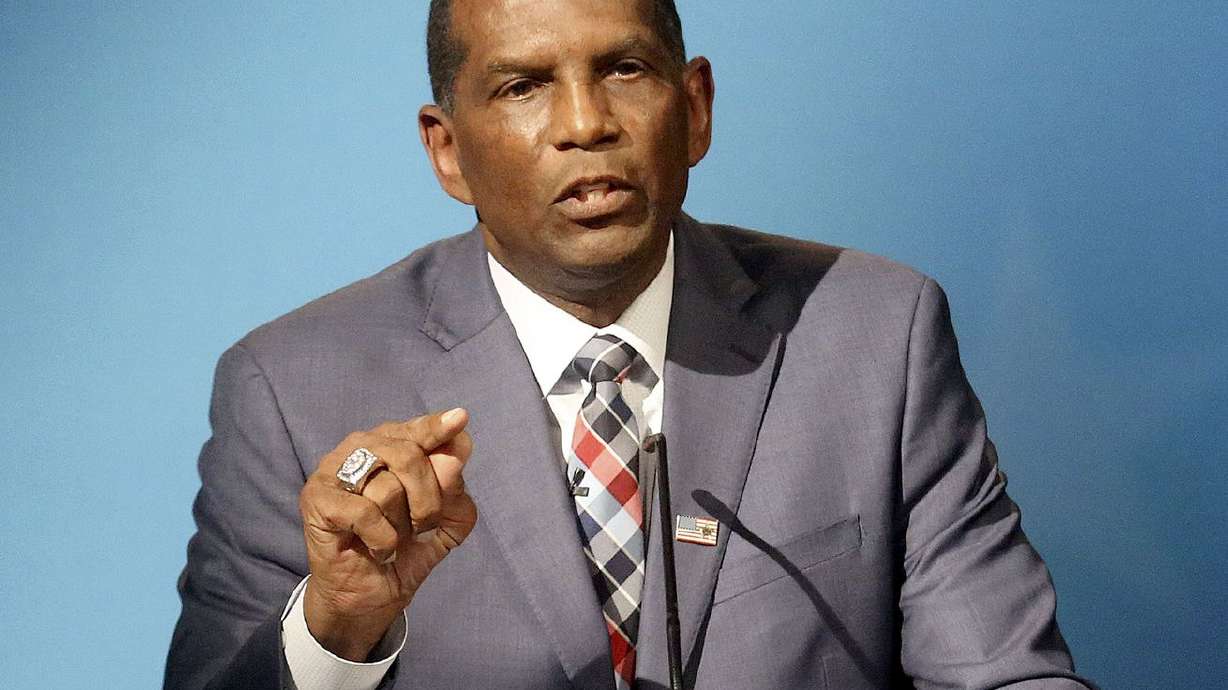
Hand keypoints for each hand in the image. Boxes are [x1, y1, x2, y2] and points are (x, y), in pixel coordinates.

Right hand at [298, 408, 477, 660]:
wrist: (370, 598)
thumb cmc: (405, 551)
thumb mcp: (447, 522)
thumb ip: (455, 491)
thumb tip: (453, 459)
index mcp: (390, 445)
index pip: (418, 430)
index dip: (437, 429)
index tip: (460, 419)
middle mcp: (359, 448)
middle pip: (408, 455)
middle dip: (428, 498)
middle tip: (422, 526)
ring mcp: (332, 471)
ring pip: (387, 485)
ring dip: (402, 525)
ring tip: (393, 540)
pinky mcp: (317, 499)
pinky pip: (366, 512)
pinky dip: (383, 539)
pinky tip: (378, 550)